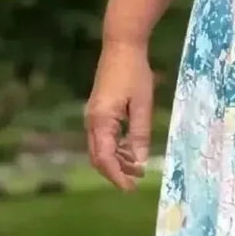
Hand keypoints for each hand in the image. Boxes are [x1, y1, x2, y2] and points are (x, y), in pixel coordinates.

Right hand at [85, 42, 153, 190]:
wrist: (121, 46)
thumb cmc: (134, 73)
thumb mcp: (142, 106)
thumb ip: (140, 135)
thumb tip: (139, 162)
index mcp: (101, 121)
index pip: (105, 159)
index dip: (117, 176)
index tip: (131, 188)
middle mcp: (92, 121)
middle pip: (99, 157)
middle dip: (116, 172)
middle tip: (135, 182)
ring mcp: (93, 116)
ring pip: (101, 149)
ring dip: (117, 161)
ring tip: (138, 169)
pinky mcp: (97, 111)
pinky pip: (103, 138)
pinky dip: (116, 149)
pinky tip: (131, 151)